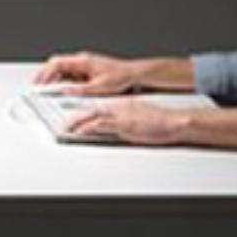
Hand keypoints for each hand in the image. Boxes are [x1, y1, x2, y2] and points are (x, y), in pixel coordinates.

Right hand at [32, 51, 138, 94]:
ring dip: (55, 78)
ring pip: (63, 69)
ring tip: (48, 90)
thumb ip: (80, 90)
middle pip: (56, 64)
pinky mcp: (87, 69)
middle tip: (39, 86)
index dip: (45, 73)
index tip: (38, 83)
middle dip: (46, 75)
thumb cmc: (120, 77)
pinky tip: (64, 89)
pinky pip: (71, 73)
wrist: (133, 73)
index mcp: (82, 61)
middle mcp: (81, 60)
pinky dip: (64, 80)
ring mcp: (84, 64)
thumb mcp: (99, 87)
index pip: (57, 63)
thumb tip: (64, 91)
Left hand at [63, 98, 189, 144]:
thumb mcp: (140, 119)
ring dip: (76, 122)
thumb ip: (126, 122)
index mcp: (122, 105)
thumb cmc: (161, 122)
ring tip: (65, 128)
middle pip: (90, 109)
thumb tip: (117, 129)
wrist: (173, 121)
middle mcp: (118, 107)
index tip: (74, 116)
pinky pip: (99, 125)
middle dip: (75, 116)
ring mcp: (119, 115)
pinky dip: (87, 128)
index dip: (84, 112)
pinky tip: (79, 131)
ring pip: (91, 116)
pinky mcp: (122, 124)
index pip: (99, 107)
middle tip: (64, 123)